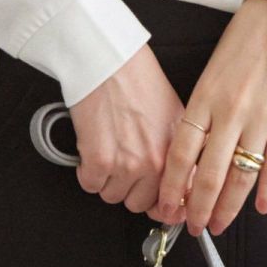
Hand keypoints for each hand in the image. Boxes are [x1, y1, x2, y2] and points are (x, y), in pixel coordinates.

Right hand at [68, 43, 199, 215]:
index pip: (175, 202)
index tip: (156, 205)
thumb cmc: (137, 79)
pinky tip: (93, 146)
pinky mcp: (99, 162)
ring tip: (108, 146)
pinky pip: (90, 184)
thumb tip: (178, 184)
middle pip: (139, 203)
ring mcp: (127, 165)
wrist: (109, 61)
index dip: (162, 205)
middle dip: (129, 187)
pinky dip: (87, 170)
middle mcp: (155, 163)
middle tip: (123, 161)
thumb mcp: (174, 115)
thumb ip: (179, 152)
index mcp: (176, 152)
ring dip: (107, 178)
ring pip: (112, 195)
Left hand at [149, 0, 266, 236]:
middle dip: (198, 207)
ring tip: (220, 223)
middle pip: (209, 173)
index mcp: (205, 98)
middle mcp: (231, 111)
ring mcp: (261, 118)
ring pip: (241, 176)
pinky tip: (259, 206)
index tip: (167, 206)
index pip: (181, 153)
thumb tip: (191, 155)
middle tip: (193, 224)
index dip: (173, 186)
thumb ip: (202, 112)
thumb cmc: (244, 43)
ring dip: (229, 207)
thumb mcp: (210, 74)